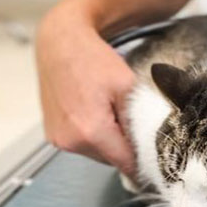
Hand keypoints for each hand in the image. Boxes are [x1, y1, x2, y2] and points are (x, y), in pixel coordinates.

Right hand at [35, 0, 136, 176]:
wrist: (60, 42)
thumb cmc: (93, 59)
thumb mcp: (127, 87)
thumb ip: (138, 122)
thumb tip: (146, 146)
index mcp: (91, 132)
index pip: (127, 164)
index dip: (144, 159)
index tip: (155, 155)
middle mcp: (70, 142)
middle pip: (110, 160)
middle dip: (124, 145)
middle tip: (127, 116)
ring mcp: (57, 139)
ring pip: (95, 153)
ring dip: (106, 140)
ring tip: (107, 108)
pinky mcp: (51, 134)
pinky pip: (80, 144)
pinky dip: (90, 134)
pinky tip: (92, 109)